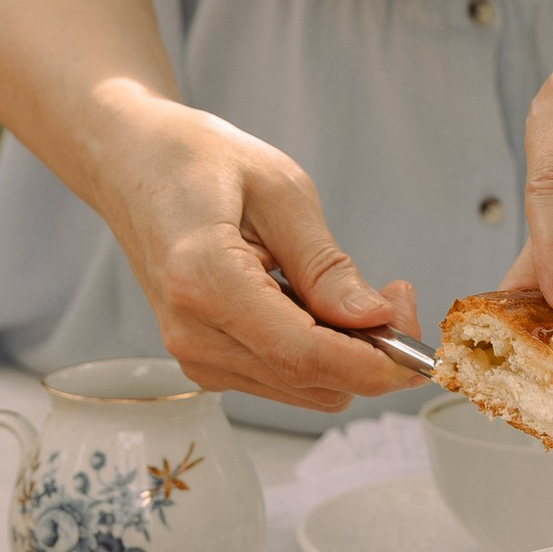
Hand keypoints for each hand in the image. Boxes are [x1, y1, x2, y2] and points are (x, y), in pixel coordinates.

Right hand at [99, 99, 420, 409]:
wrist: (130, 164)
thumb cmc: (196, 161)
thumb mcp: (279, 190)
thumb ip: (325, 264)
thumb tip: (374, 318)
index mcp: (205, 281)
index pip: (306, 355)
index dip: (376, 363)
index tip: (422, 349)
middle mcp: (192, 332)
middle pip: (313, 382)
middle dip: (373, 353)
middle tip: (394, 291)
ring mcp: (193, 354)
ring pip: (304, 390)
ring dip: (347, 354)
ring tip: (350, 290)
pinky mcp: (203, 360)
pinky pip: (283, 379)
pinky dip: (318, 353)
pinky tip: (313, 304)